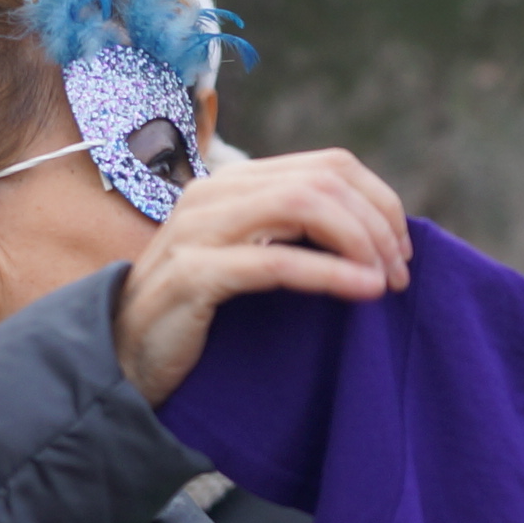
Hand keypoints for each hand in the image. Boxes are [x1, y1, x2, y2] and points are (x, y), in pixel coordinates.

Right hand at [114, 151, 411, 403]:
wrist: (121, 358)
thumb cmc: (198, 314)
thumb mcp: (249, 258)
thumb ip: (294, 234)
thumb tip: (375, 233)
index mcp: (236, 183)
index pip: (330, 164)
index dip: (380, 200)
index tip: (402, 249)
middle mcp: (216, 193)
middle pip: (324, 180)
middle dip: (378, 223)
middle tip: (401, 273)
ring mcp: (199, 229)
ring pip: (303, 205)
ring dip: (360, 241)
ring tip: (387, 282)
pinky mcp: (193, 274)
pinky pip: (275, 261)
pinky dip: (330, 273)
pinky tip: (363, 290)